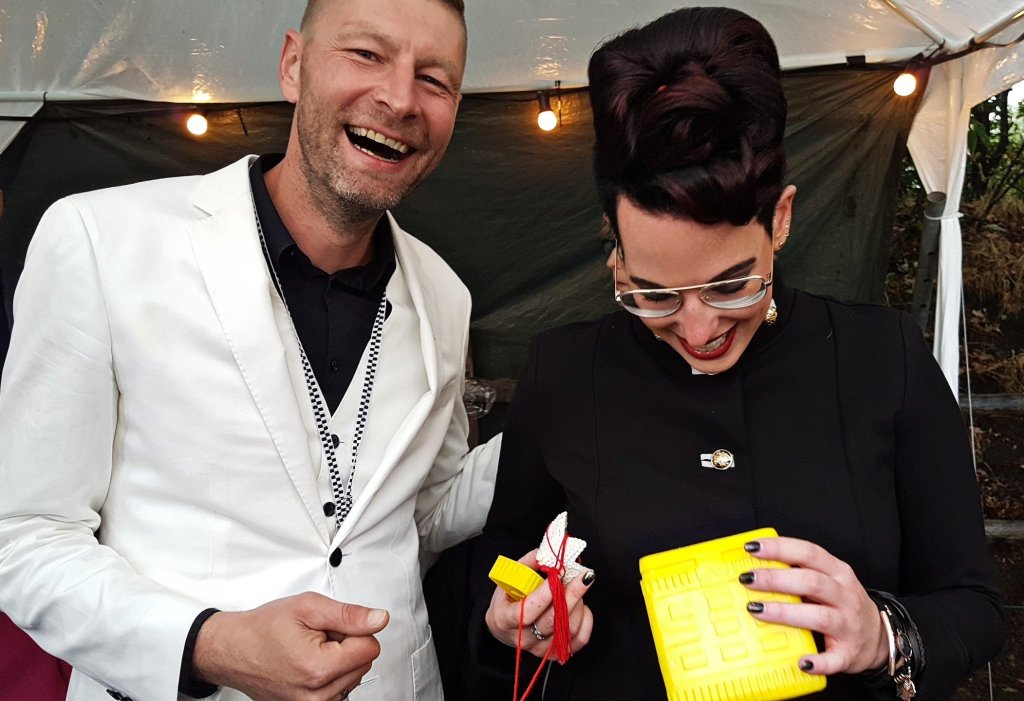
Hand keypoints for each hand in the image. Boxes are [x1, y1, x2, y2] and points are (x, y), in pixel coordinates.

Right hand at [193, 592, 388, 700]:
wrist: (232, 649)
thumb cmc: (263, 628)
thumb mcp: (308, 607)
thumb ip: (349, 614)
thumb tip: (380, 619)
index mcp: (319, 668)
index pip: (370, 648)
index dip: (354, 630)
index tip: (331, 627)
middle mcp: (317, 695)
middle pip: (363, 663)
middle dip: (346, 644)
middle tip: (317, 635)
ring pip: (353, 676)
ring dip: (338, 659)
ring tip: (309, 648)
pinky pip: (339, 689)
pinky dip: (330, 674)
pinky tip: (308, 663)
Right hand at [485, 549, 594, 659]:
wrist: (504, 626)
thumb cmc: (508, 599)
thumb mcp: (509, 579)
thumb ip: (527, 563)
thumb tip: (547, 553)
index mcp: (505, 619)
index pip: (527, 612)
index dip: (545, 595)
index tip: (558, 575)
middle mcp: (522, 638)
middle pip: (551, 621)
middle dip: (571, 596)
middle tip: (583, 577)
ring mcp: (539, 648)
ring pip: (567, 631)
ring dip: (578, 605)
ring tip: (579, 589)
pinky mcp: (554, 654)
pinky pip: (577, 641)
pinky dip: (586, 622)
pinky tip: (582, 607)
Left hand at [740, 536, 887, 675]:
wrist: (879, 637)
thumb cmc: (841, 604)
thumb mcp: (827, 580)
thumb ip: (798, 572)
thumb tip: (753, 567)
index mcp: (838, 572)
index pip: (808, 553)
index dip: (780, 548)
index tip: (751, 548)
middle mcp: (845, 595)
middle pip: (811, 582)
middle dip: (776, 579)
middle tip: (747, 579)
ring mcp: (848, 624)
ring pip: (818, 616)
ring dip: (785, 613)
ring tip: (756, 610)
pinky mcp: (849, 653)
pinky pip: (834, 659)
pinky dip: (818, 662)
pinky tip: (800, 662)